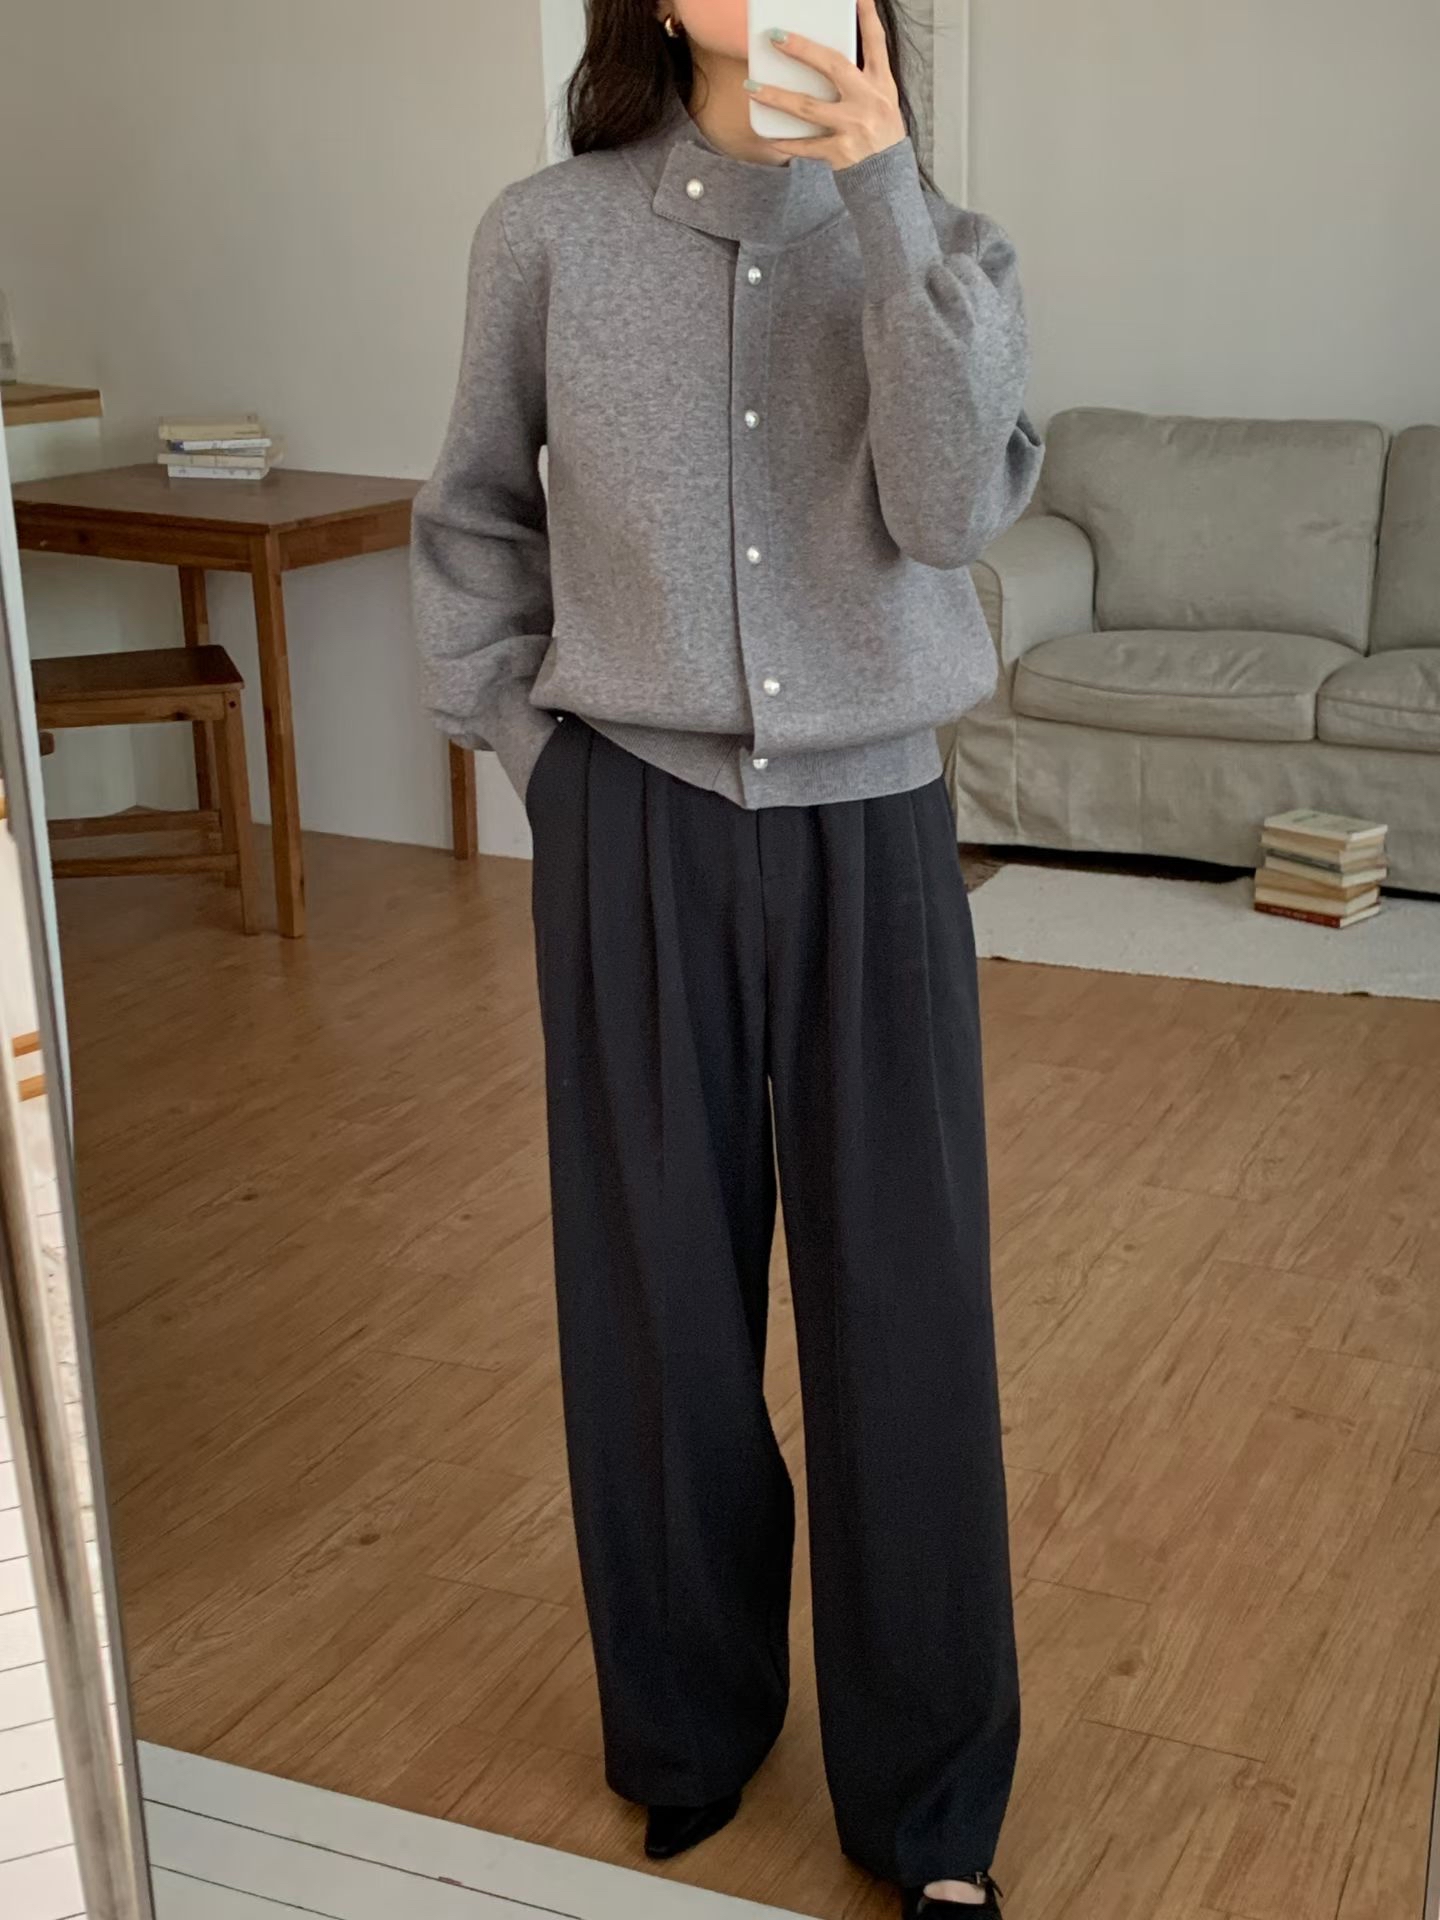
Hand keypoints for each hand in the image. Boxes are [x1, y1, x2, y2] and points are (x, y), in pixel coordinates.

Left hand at [745, 0, 906, 169]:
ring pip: (808, 106)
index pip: (875, 43)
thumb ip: (858, 81)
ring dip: (776, 96)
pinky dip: (787, 142)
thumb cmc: (880, 137)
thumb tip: (820, 61)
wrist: (889, 182)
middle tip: (776, 37)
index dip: (867, 17)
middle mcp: (869, 101)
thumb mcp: (881, 103)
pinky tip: (769, 136)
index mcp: (882, 85)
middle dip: (803, 49)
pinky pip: (806, 145)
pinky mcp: (841, 152)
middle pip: (832, 66)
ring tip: (751, 85)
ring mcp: (854, 127)